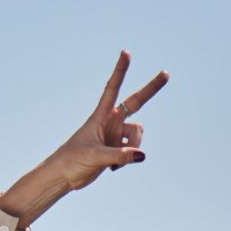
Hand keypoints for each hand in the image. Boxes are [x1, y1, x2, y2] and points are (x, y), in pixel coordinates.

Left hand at [44, 50, 168, 190]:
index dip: (120, 71)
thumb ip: (119, 156)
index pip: (112, 88)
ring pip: (137, 134)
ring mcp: (115, 134)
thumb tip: (142, 155)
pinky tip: (111, 168)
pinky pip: (133, 150)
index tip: (126, 53)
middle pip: (136, 102)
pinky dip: (127, 160)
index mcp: (100, 116)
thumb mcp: (96, 157)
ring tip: (114, 162)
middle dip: (151, 89)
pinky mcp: (117, 148)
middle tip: (166, 73)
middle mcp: (110, 122)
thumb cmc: (72, 161)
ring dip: (133, 147)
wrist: (63, 177)